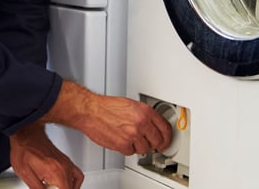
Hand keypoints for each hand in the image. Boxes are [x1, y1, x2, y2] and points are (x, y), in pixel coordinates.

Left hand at [9, 122, 83, 188]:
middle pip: (70, 188)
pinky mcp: (66, 160)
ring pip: (75, 184)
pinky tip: (66, 185)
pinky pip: (78, 175)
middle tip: (48, 187)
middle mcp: (64, 167)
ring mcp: (67, 163)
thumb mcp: (25, 174)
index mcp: (55, 172)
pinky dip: (75, 183)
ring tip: (55, 188)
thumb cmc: (24, 149)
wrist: (26, 133)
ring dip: (67, 188)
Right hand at [43, 81, 172, 155]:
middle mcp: (141, 123)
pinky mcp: (123, 145)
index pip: (165, 128)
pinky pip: (131, 152)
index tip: (166, 141)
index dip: (167, 137)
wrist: (91, 111)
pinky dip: (127, 149)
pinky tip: (122, 140)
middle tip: (149, 143)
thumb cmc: (106, 106)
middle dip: (154, 144)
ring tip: (130, 139)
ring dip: (139, 146)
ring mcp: (133, 135)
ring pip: (144, 149)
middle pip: (157, 141)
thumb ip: (143, 115)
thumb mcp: (131, 105)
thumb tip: (152, 124)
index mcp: (145, 111)